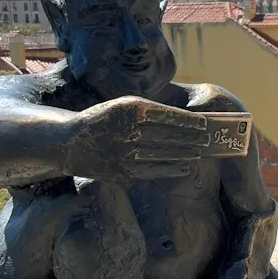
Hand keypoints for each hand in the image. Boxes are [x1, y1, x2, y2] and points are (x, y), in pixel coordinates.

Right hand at [64, 96, 209, 181]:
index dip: (189, 121)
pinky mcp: (123, 172)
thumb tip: (185, 120)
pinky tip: (184, 166)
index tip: (204, 124)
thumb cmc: (104, 120)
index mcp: (131, 109)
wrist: (70, 142)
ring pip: (165, 153)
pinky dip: (173, 168)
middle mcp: (129, 129)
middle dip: (192, 138)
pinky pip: (155, 171)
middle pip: (170, 135)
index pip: (169, 115)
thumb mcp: (123, 106)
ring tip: (198, 152)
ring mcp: (126, 152)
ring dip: (186, 153)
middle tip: (207, 139)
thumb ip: (150, 111)